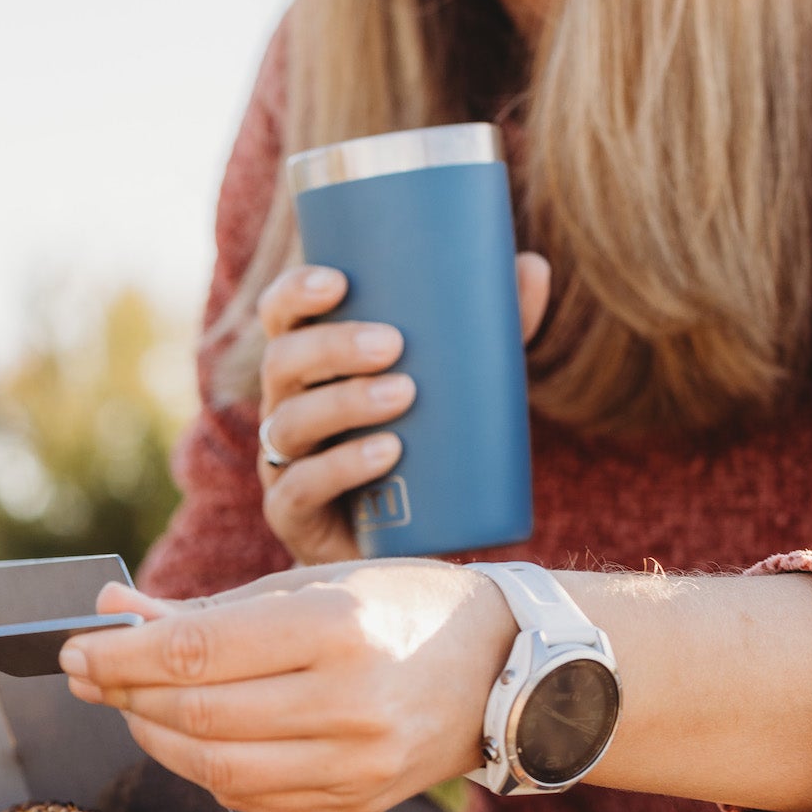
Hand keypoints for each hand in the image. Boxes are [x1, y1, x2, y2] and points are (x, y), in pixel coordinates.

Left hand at [60, 565, 514, 811]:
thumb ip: (210, 608)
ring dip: (155, 739)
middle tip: (88, 677)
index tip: (77, 650)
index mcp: (338, 630)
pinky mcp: (355, 804)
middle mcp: (350, 703)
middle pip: (198, 716)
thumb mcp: (312, 583)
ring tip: (132, 707)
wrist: (507, 669)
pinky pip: (253, 798)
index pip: (198, 653)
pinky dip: (206, 770)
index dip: (122, 657)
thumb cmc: (404, 610)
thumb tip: (114, 612)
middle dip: (126, 696)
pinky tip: (188, 740)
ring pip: (216, 768)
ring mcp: (356, 764)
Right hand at [254, 253, 550, 563]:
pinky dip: (342, 467)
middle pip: (282, 362)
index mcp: (310, 367)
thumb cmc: (428, 446)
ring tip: (404, 396)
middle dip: (332, 347)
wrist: (410, 544)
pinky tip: (384, 454)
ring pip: (289, 424)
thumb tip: (530, 267)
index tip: (338, 281)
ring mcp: (283, 464)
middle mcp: (285, 407)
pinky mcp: (293, 515)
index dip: (294, 293)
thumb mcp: (458, 383)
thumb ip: (490, 327)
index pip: (281, 318)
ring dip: (343, 403)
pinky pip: (300, 489)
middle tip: (394, 344)